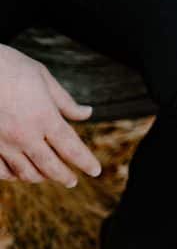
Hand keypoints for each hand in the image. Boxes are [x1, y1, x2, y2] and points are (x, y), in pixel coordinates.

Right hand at [0, 45, 101, 186]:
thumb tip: (87, 113)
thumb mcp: (44, 78)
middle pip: (50, 166)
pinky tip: (17, 174)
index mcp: (45, 118)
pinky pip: (0, 170)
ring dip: (40, 177)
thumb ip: (65, 102)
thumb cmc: (11, 67)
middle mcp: (25, 135)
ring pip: (24, 172)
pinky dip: (11, 176)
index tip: (95, 171)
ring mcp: (3, 143)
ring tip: (48, 177)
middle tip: (73, 181)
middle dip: (64, 176)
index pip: (71, 148)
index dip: (85, 162)